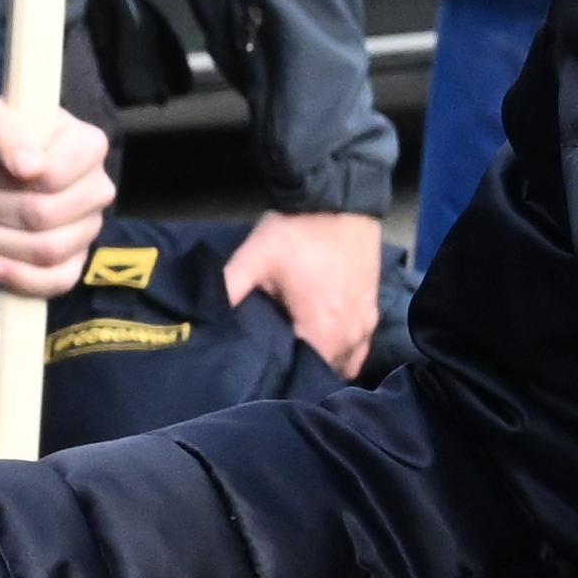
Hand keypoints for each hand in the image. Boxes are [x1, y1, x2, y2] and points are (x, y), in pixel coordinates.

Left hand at [0, 91, 114, 295]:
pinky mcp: (73, 264)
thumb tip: (30, 167)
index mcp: (85, 142)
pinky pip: (57, 283)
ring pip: (48, 251)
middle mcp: (96, 185)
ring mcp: (88, 228)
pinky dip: (17, 278)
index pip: (55, 175)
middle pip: (47, 215)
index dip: (12, 178)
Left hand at [223, 210, 386, 378]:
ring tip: (304, 356)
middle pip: (328, 372)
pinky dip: (347, 348)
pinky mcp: (373, 307)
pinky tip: (327, 339)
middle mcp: (350, 334)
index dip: (287, 380)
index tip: (269, 379)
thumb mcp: (254, 258)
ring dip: (329, 362)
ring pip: (348, 360)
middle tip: (282, 368)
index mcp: (320, 329)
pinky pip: (362, 343)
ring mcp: (366, 321)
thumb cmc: (296, 230)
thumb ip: (229, 289)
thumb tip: (204, 319)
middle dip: (307, 373)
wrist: (339, 197)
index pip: (306, 376)